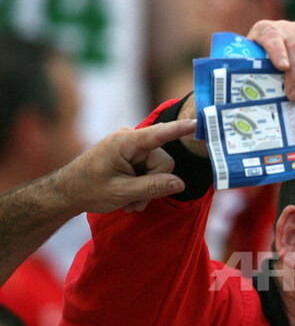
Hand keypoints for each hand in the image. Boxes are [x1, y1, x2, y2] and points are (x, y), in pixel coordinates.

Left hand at [54, 119, 196, 213]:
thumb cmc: (89, 190)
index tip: (197, 122)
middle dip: (154, 185)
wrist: (68, 192)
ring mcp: (132, 147)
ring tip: (130, 202)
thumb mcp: (122, 192)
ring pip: (159, 169)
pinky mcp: (133, 154)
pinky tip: (130, 197)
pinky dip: (143, 186)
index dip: (179, 129)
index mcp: (126, 143)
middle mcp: (131, 140)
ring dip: (148, 189)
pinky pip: (151, 169)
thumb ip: (153, 187)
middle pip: (163, 162)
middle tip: (136, 203)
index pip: (159, 134)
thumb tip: (180, 183)